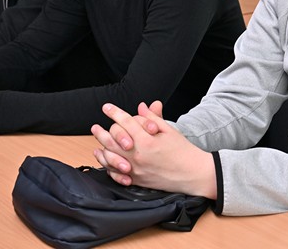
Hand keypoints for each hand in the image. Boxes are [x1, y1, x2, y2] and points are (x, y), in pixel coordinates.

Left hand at [91, 102, 215, 198]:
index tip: (107, 107)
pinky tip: (103, 157)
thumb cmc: (183, 151)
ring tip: (97, 141)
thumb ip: (152, 118)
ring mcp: (135, 170)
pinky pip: (115, 173)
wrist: (192, 174)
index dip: (115, 113)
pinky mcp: (136, 180)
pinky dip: (107, 164)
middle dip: (102, 131)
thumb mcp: (169, 130)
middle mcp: (138, 156)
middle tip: (95, 126)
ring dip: (101, 147)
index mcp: (147, 141)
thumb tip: (142, 107)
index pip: (126, 123)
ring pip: (110, 157)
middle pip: (112, 141)